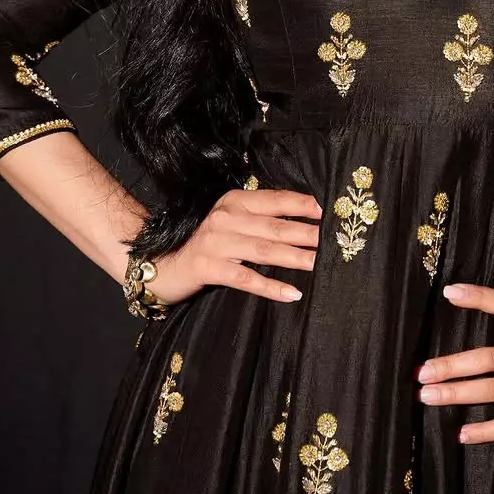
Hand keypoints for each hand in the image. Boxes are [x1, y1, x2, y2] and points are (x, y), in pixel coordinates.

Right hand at [148, 187, 321, 304]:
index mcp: (234, 201)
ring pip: (264, 250)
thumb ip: (256, 219)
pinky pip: (246, 279)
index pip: (273, 200)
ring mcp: (216, 242)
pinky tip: (292, 293)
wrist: (160, 263)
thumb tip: (298, 222)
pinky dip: (271, 287)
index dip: (300, 205)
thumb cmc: (204, 243)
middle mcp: (225, 218)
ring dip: (295, 258)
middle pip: (275, 226)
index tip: (324, 211)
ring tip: (319, 264)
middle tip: (333, 242)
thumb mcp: (228, 222)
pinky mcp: (208, 267)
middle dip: (306, 234)